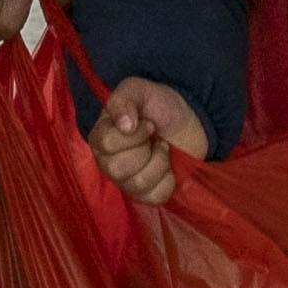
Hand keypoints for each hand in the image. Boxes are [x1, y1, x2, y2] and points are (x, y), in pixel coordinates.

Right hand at [90, 75, 212, 208]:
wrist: (186, 120)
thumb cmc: (158, 105)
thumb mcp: (139, 90)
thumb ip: (124, 100)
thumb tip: (125, 125)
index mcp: (100, 138)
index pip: (106, 144)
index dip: (133, 134)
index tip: (146, 122)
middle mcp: (108, 163)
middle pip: (118, 169)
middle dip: (145, 149)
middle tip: (153, 137)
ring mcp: (126, 182)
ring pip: (139, 183)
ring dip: (159, 161)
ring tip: (162, 148)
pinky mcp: (147, 195)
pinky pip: (156, 197)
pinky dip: (169, 179)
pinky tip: (168, 167)